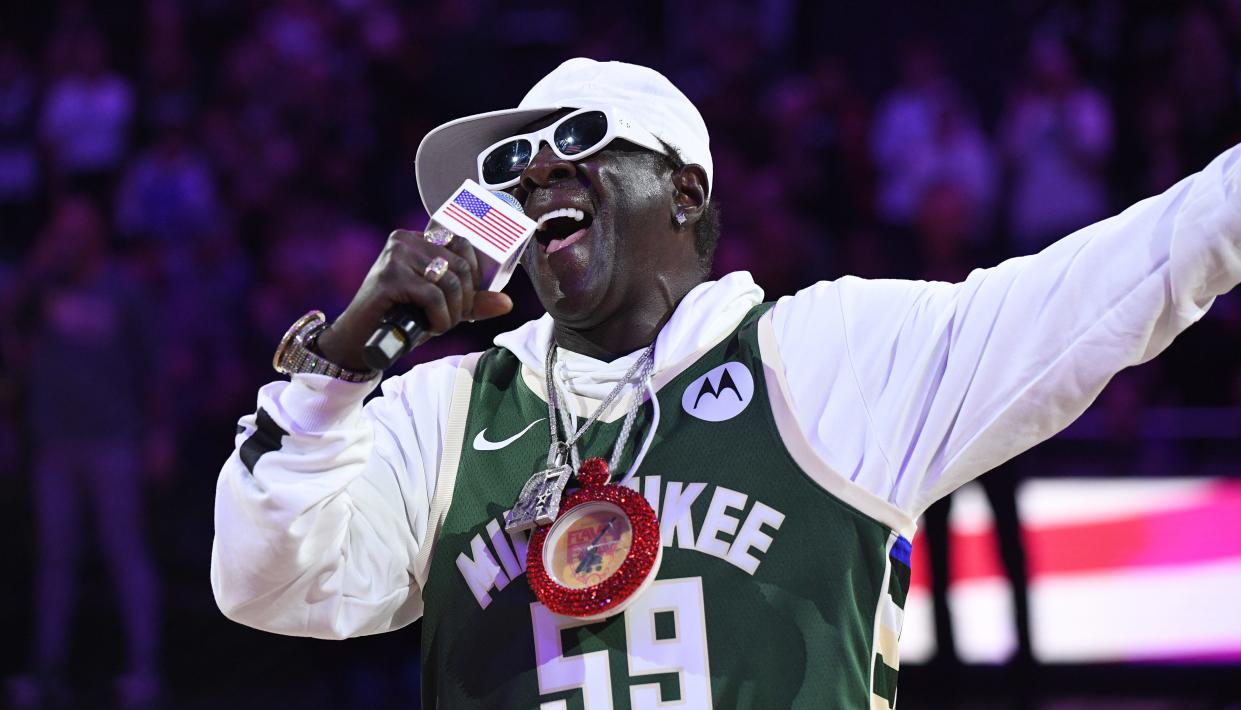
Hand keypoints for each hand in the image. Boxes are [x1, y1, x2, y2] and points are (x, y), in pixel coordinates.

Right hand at [316, 229, 512, 370]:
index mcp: (417, 239)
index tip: (465, 301)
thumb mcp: (442, 309)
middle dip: (465, 299)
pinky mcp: (389, 277)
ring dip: (453, 312)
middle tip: (452, 319)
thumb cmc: (400, 320)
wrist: (359, 341)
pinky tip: (430, 328)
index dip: (474, 277)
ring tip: (440, 324)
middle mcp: (405, 240)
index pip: (463, 244)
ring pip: (450, 281)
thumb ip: (472, 303)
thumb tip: (506, 303)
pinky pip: (433, 296)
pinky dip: (440, 318)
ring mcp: (396, 256)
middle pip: (460, 264)